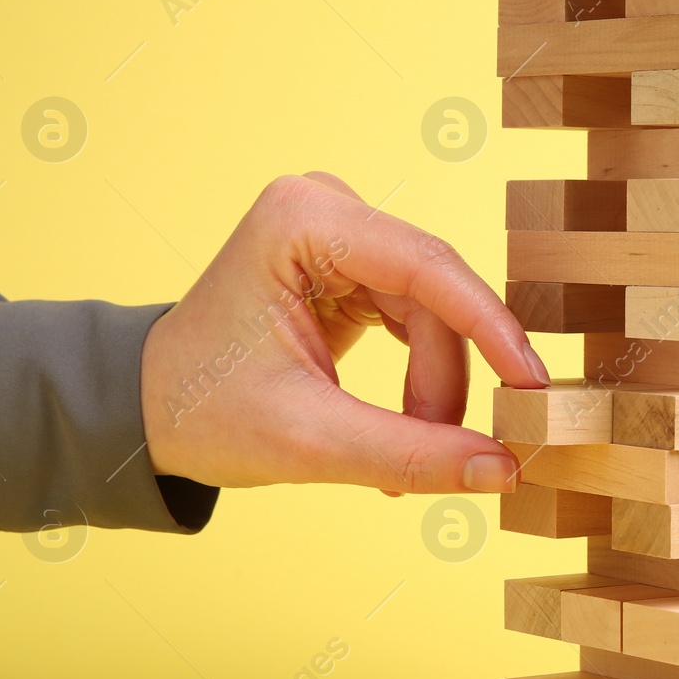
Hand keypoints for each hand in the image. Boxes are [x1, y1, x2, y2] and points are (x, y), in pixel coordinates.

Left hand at [139, 172, 548, 493]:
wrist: (144, 409)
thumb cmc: (202, 411)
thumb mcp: (309, 442)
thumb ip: (411, 455)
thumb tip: (503, 470)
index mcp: (301, 221)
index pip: (428, 268)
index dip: (492, 330)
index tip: (534, 390)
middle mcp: (326, 208)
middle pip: (435, 296)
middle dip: (447, 381)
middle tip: (457, 454)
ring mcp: (340, 232)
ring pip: (435, 312)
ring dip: (435, 386)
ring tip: (412, 454)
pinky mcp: (351, 263)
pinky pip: (421, 317)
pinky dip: (424, 375)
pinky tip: (411, 424)